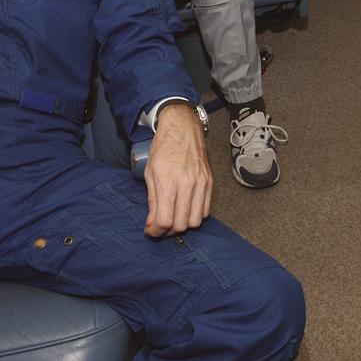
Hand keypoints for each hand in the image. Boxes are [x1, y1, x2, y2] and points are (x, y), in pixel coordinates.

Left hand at [143, 104, 211, 235]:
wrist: (182, 128)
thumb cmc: (163, 148)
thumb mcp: (150, 173)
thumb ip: (152, 200)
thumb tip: (152, 223)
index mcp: (168, 182)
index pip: (164, 221)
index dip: (155, 231)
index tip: (151, 230)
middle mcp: (186, 185)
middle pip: (181, 225)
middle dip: (168, 231)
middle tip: (160, 226)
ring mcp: (201, 184)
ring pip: (196, 221)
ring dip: (184, 225)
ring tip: (174, 219)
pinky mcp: (210, 182)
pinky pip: (206, 210)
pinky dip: (195, 215)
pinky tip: (186, 209)